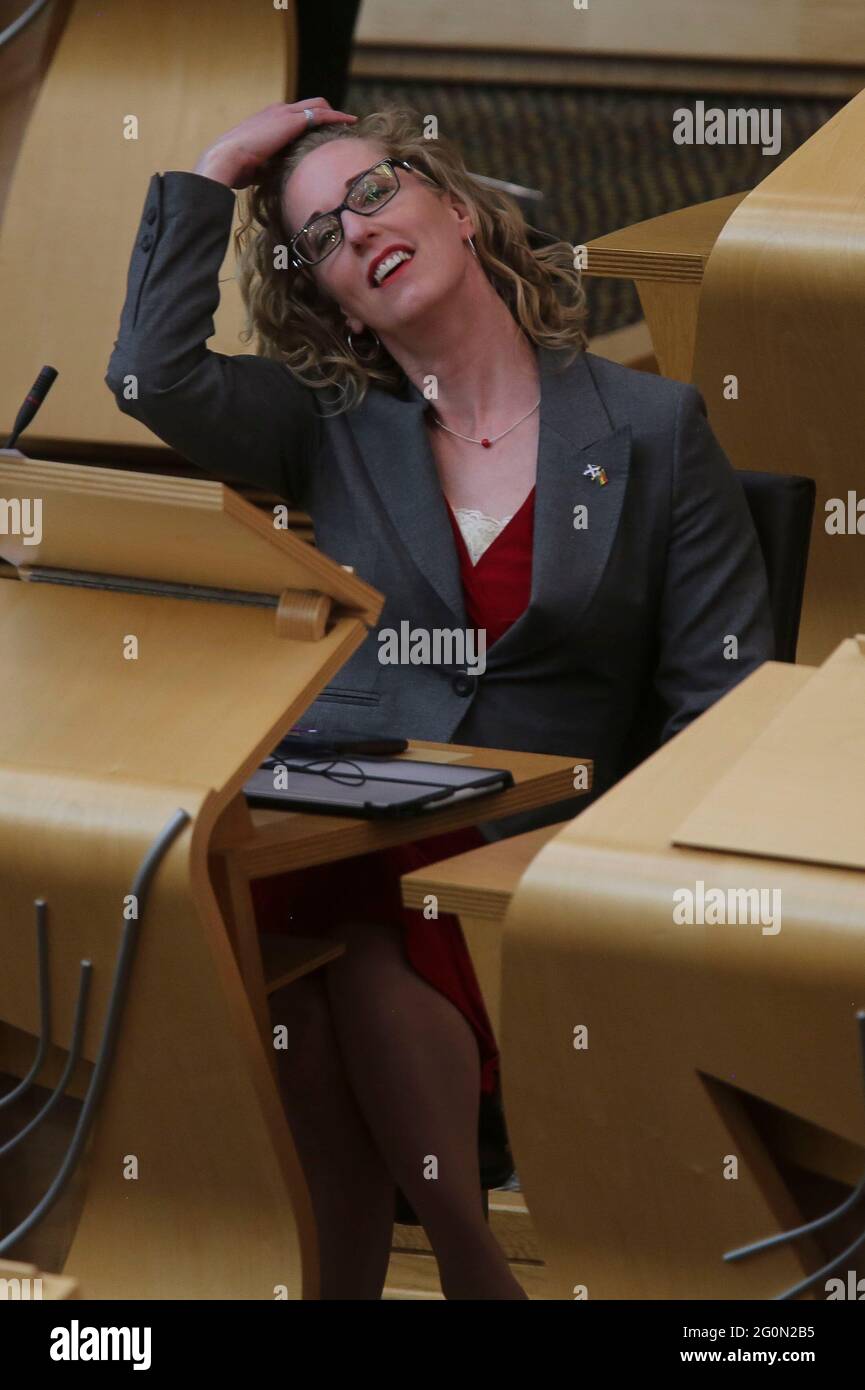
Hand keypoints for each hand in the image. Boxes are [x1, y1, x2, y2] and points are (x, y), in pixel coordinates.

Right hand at [193, 100, 357, 188]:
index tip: (323, 132)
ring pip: (318, 106)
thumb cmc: (238, 167)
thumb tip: (284, 179)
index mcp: (268, 119)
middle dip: (326, 114)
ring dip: (334, 115)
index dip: (310, 122)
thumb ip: (274, 166)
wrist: (228, 158)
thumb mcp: (260, 165)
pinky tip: (351, 122)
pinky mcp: (293, 120)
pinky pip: (322, 114)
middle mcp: (278, 110)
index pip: (295, 115)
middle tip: (341, 126)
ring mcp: (286, 112)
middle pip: (310, 105)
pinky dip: (337, 117)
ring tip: (349, 124)